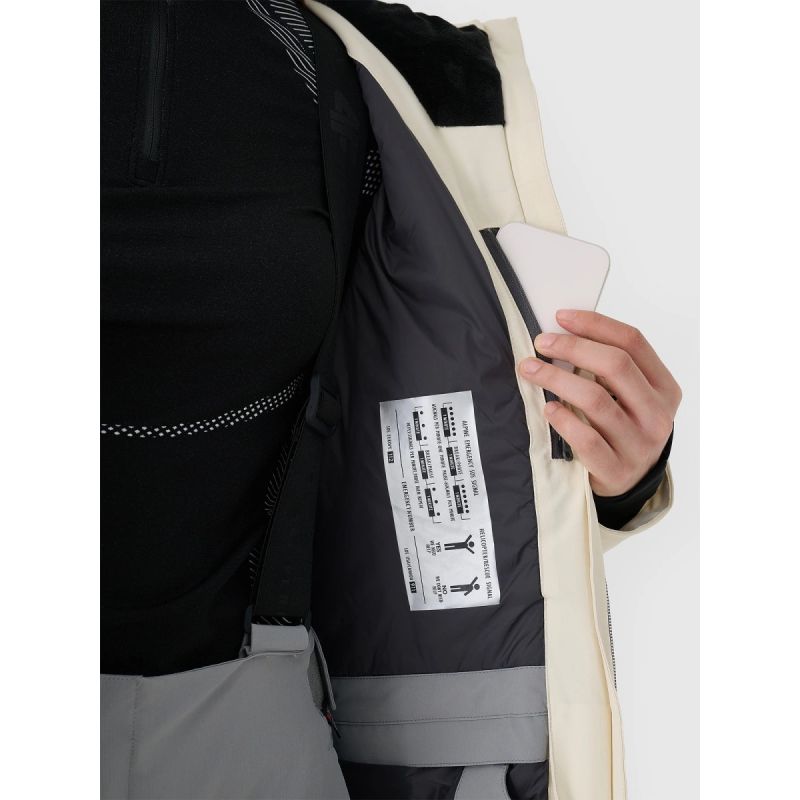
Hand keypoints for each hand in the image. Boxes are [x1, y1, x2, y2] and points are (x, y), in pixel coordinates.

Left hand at [518, 309, 681, 495]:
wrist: (630, 482)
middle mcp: (657, 415)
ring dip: (557, 379)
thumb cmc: (623, 429)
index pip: (633, 342)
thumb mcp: (630, 397)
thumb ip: (609, 369)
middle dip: (573, 347)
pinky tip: (548, 408)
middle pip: (616, 366)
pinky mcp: (616, 470)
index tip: (561, 316)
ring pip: (596, 400)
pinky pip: (586, 439)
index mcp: (664, 388)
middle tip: (542, 342)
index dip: (595, 324)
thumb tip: (563, 332)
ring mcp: (639, 445)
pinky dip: (563, 419)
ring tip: (530, 369)